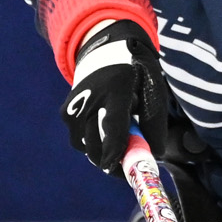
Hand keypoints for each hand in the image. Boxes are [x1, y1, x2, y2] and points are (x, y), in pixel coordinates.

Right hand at [61, 22, 167, 171]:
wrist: (105, 49)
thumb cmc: (136, 72)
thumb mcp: (153, 89)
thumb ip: (155, 123)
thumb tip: (155, 155)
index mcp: (114, 90)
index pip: (113, 129)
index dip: (118, 154)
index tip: (126, 172)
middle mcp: (88, 99)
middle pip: (97, 146)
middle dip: (115, 162)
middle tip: (132, 163)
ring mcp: (73, 107)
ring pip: (89, 148)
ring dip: (105, 151)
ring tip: (120, 129)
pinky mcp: (66, 114)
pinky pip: (82, 142)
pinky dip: (96, 142)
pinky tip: (106, 126)